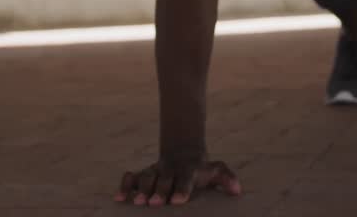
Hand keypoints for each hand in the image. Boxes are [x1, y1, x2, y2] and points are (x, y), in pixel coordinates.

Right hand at [114, 156, 241, 205]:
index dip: (182, 189)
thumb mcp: (216, 171)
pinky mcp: (143, 174)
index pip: (186, 179)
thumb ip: (226, 179)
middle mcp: (170, 169)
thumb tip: (237, 191)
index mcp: (188, 170)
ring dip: (141, 189)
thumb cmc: (201, 170)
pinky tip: (119, 198)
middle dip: (159, 191)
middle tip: (153, 205)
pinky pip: (132, 177)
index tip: (178, 201)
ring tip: (136, 202)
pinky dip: (125, 186)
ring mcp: (156, 170)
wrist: (183, 152)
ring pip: (147, 177)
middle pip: (164, 179)